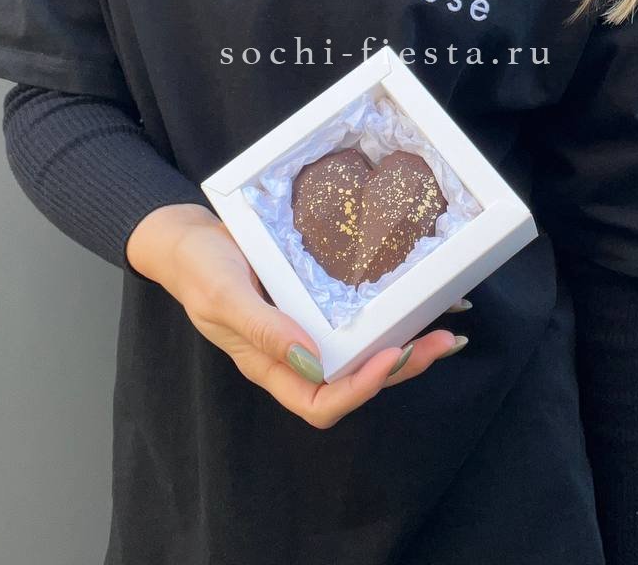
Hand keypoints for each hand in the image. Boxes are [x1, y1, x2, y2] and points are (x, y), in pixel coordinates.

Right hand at [162, 213, 461, 428]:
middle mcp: (298, 353)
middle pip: (356, 378)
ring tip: (449, 328)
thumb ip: (263, 329)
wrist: (188, 236)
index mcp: (271, 366)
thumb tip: (312, 361)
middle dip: (402, 366)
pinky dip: (396, 306)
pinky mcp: (319, 296)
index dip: (361, 389)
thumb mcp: (223, 296)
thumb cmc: (198, 269)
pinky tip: (427, 294)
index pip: (322, 402)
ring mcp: (311, 325)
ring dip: (409, 342)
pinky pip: (361, 310)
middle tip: (442, 342)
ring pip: (365, 347)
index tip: (391, 357)